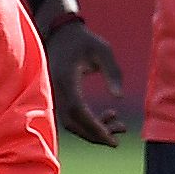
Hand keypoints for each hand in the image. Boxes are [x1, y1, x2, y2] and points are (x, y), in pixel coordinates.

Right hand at [41, 16, 129, 144]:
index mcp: (65, 78)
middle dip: (95, 134)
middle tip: (117, 139)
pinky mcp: (59, 97)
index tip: (111, 138)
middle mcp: (56, 90)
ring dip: (93, 130)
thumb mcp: (103, 50)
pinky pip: (71, 117)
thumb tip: (119, 98)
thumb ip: (112, 72)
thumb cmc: (84, 40)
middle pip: (71, 123)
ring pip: (71, 123)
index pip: (77, 109)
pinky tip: (109, 116)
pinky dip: (88, 123)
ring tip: (120, 126)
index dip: (93, 126)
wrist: (61, 34)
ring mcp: (55, 95)